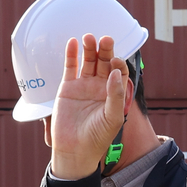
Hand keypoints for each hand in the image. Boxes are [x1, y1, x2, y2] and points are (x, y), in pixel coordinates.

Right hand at [50, 33, 127, 180]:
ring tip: (89, 37)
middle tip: (106, 38)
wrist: (74, 149)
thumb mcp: (112, 117)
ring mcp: (84, 86)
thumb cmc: (98, 137)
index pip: (119, 72)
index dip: (118, 64)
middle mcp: (100, 88)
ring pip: (88, 62)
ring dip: (89, 49)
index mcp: (115, 94)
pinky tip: (73, 42)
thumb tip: (115, 71)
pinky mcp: (67, 88)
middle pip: (104, 63)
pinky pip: (70, 67)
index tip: (115, 61)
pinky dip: (71, 54)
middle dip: (106, 50)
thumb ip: (115, 94)